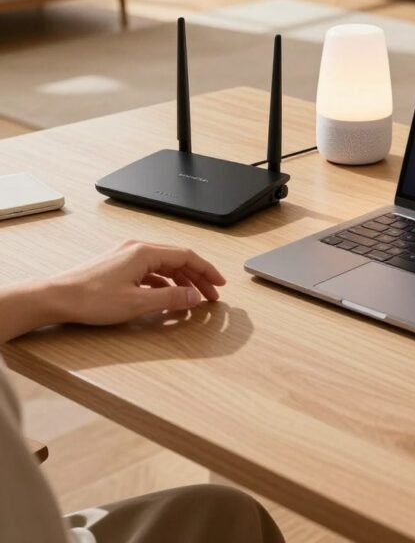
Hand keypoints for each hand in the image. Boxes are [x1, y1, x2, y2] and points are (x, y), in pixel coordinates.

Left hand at [48, 240, 225, 326]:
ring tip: (192, 297)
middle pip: (177, 259)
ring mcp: (126, 256)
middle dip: (197, 276)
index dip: (206, 270)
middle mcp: (137, 249)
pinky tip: (166, 296)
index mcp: (144, 252)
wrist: (57, 297)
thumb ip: (170, 299)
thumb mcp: (137, 303)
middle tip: (211, 294)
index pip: (186, 255)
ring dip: (181, 280)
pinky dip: (164, 282)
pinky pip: (150, 271)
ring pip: (164, 265)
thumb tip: (194, 296)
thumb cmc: (91, 298)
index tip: (219, 283)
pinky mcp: (118, 266)